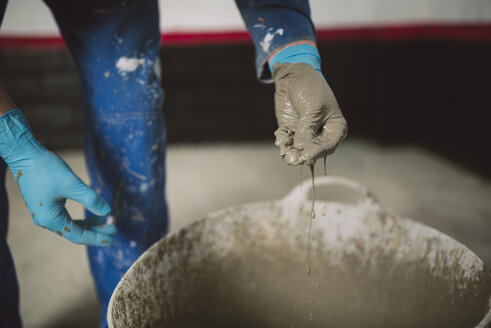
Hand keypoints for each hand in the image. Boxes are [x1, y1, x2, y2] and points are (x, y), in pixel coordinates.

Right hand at [0, 109, 115, 245]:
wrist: (24, 154)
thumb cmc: (46, 169)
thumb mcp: (73, 185)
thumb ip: (91, 199)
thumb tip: (107, 212)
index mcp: (51, 219)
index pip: (79, 235)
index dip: (97, 238)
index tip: (113, 239)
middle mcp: (46, 220)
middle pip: (76, 232)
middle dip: (96, 231)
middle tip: (114, 229)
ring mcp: (44, 213)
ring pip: (71, 224)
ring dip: (89, 223)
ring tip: (106, 220)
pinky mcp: (45, 205)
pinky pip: (65, 216)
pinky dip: (80, 216)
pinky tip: (92, 212)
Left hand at [272, 62, 346, 165]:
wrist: (293, 75)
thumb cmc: (310, 88)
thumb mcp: (312, 107)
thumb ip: (307, 128)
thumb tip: (301, 147)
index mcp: (335, 127)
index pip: (329, 145)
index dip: (318, 152)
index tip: (307, 155)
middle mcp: (321, 133)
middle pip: (313, 150)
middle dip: (302, 155)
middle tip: (293, 159)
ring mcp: (304, 132)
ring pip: (298, 148)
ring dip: (291, 152)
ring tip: (284, 153)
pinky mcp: (290, 129)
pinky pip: (287, 140)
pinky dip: (283, 141)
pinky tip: (280, 141)